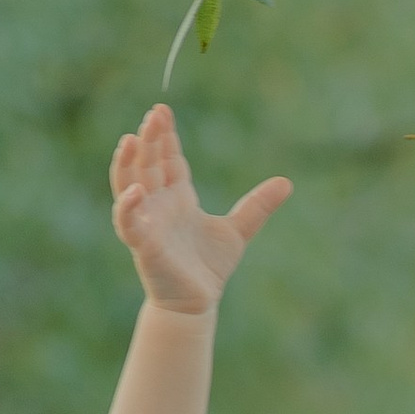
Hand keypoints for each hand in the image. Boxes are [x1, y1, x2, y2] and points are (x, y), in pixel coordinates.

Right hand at [112, 103, 288, 316]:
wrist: (198, 302)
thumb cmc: (209, 266)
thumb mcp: (238, 230)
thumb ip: (258, 206)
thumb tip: (287, 182)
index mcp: (178, 197)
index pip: (168, 159)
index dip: (165, 136)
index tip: (163, 111)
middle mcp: (159, 205)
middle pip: (148, 164)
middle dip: (149, 139)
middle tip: (154, 114)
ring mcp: (148, 223)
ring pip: (129, 186)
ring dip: (127, 164)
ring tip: (130, 139)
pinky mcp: (143, 245)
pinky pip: (128, 223)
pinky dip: (127, 207)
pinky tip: (135, 190)